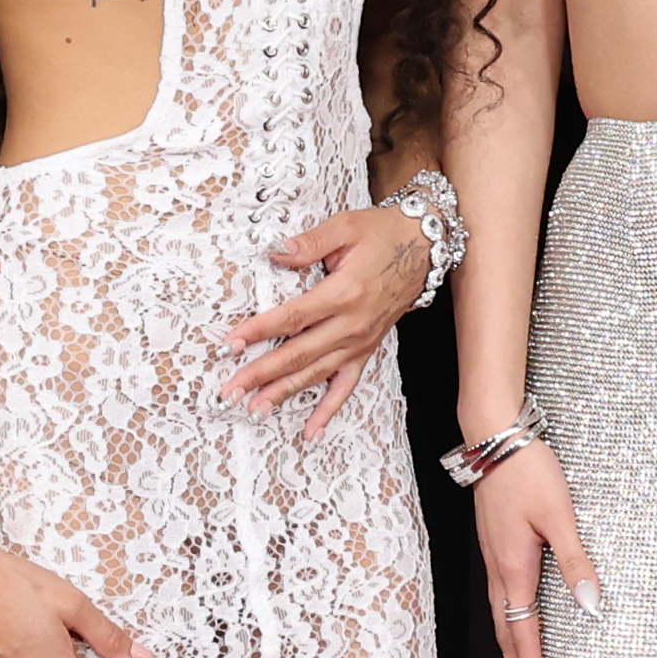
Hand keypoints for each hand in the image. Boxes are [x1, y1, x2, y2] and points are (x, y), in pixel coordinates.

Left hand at [219, 199, 431, 440]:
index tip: (232, 344)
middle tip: (231, 390)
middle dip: (262, 374)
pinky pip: (347, 386)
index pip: (292, 318)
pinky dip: (329, 410)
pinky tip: (311, 431)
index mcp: (344, 293)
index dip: (260, 331)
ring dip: (285, 393)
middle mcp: (352, 324)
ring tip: (256, 409)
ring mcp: (361, 341)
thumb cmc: (383, 234)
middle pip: (299, 354)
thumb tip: (275, 251)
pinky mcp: (367, 349)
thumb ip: (309, 242)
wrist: (425, 246)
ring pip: (317, 374)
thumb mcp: (345, 226)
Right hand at [468, 440, 605, 657]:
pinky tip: (513, 625)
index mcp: (513, 567)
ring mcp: (493, 557)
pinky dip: (507, 624)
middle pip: (506, 633)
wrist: (494, 435)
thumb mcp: (560, 514)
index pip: (522, 632)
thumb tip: (590, 604)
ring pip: (500, 617)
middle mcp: (499, 568)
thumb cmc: (527, 470)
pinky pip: (500, 598)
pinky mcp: (495, 545)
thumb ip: (575, 561)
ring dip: (510, 653)